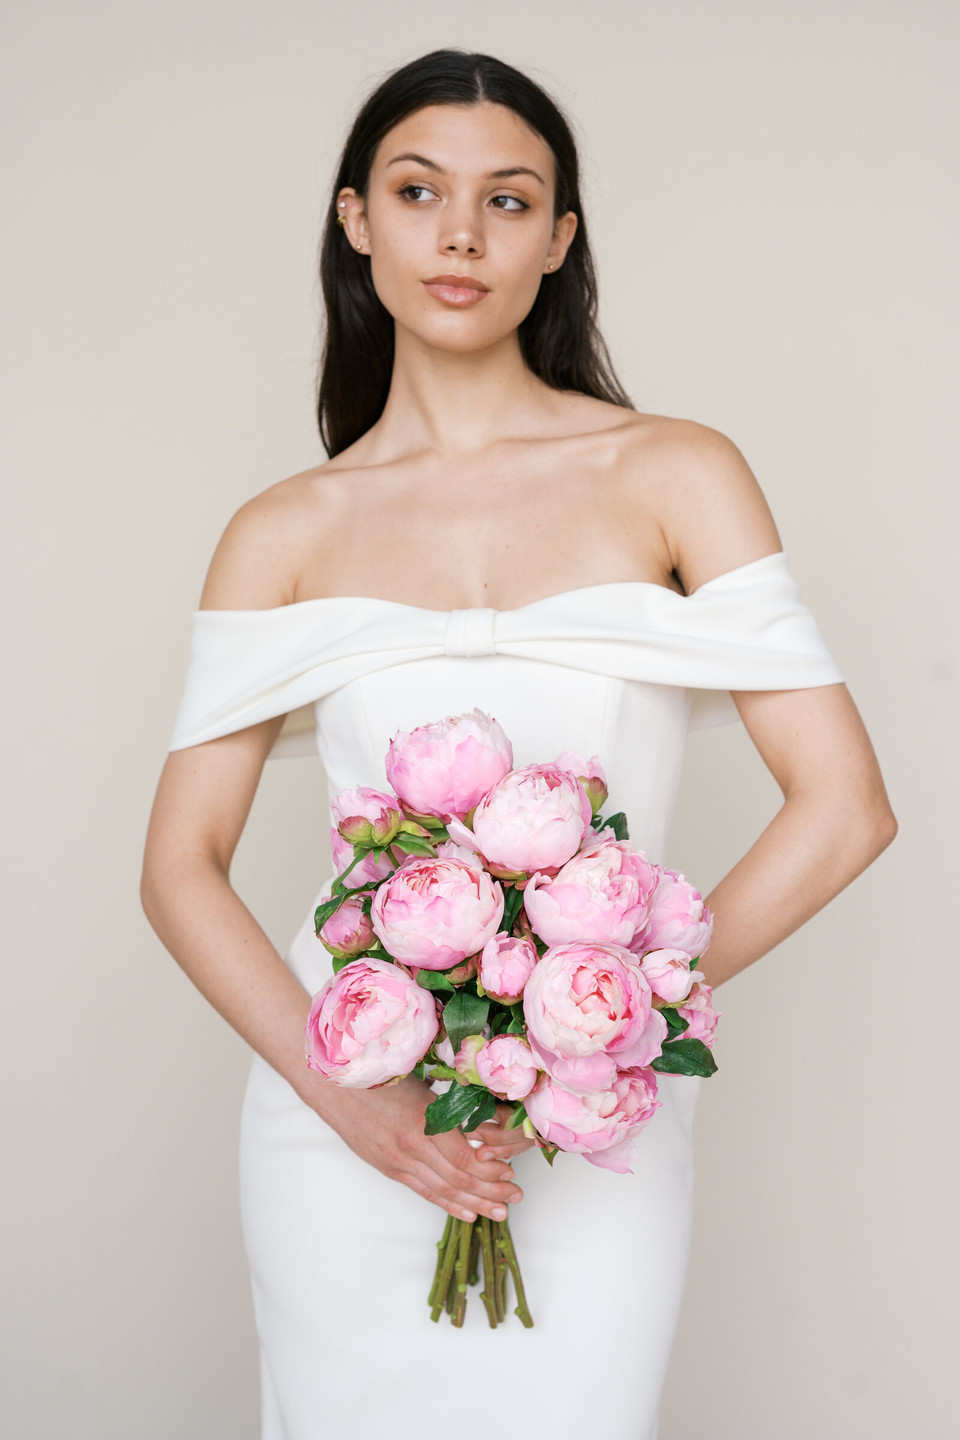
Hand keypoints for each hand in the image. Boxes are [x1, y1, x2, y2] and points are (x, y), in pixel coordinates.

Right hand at [306, 1073, 524, 1222]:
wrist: (334, 1085)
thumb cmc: (380, 1075)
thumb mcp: (421, 1082)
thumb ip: (452, 1104)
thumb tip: (491, 1117)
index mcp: (423, 1121)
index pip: (464, 1158)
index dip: (491, 1170)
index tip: (511, 1171)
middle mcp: (411, 1146)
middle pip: (458, 1179)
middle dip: (491, 1191)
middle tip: (515, 1197)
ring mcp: (398, 1161)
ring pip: (443, 1190)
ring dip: (474, 1203)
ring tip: (499, 1212)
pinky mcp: (388, 1167)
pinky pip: (423, 1192)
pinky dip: (447, 1204)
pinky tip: (467, 1213)